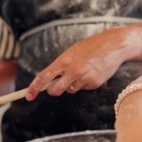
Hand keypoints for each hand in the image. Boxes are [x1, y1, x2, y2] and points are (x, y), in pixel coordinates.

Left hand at [25, 22, 141, 99]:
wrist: (113, 45)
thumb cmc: (91, 47)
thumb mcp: (72, 52)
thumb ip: (61, 66)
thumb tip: (49, 81)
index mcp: (64, 61)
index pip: (44, 77)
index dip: (34, 88)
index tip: (28, 96)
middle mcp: (73, 71)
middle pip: (56, 91)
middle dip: (54, 90)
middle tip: (58, 86)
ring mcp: (84, 78)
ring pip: (71, 90)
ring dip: (73, 84)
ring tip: (83, 70)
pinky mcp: (94, 84)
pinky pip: (84, 88)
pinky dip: (85, 83)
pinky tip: (93, 72)